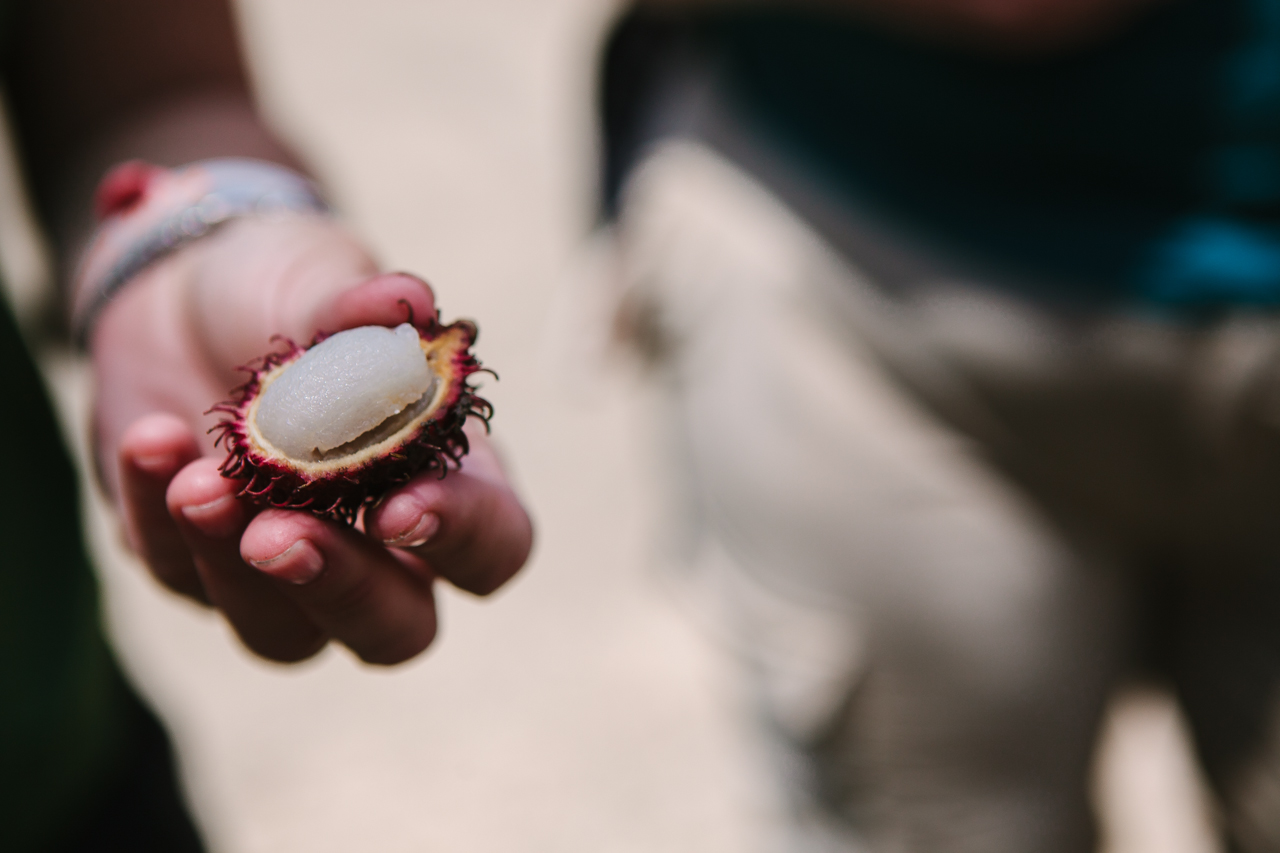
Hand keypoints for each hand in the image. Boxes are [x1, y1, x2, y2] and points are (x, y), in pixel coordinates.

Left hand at [93, 215, 532, 663]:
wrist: (177, 284)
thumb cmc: (284, 288)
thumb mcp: (323, 281)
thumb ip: (360, 305)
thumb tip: (407, 298)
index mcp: (447, 482)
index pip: (490, 550)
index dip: (459, 541)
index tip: (398, 507)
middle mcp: (376, 546)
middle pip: (394, 631)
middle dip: (342, 593)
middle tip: (279, 537)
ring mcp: (283, 567)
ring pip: (280, 634)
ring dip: (234, 572)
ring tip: (200, 482)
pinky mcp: (191, 560)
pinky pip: (173, 571)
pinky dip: (156, 513)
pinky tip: (153, 440)